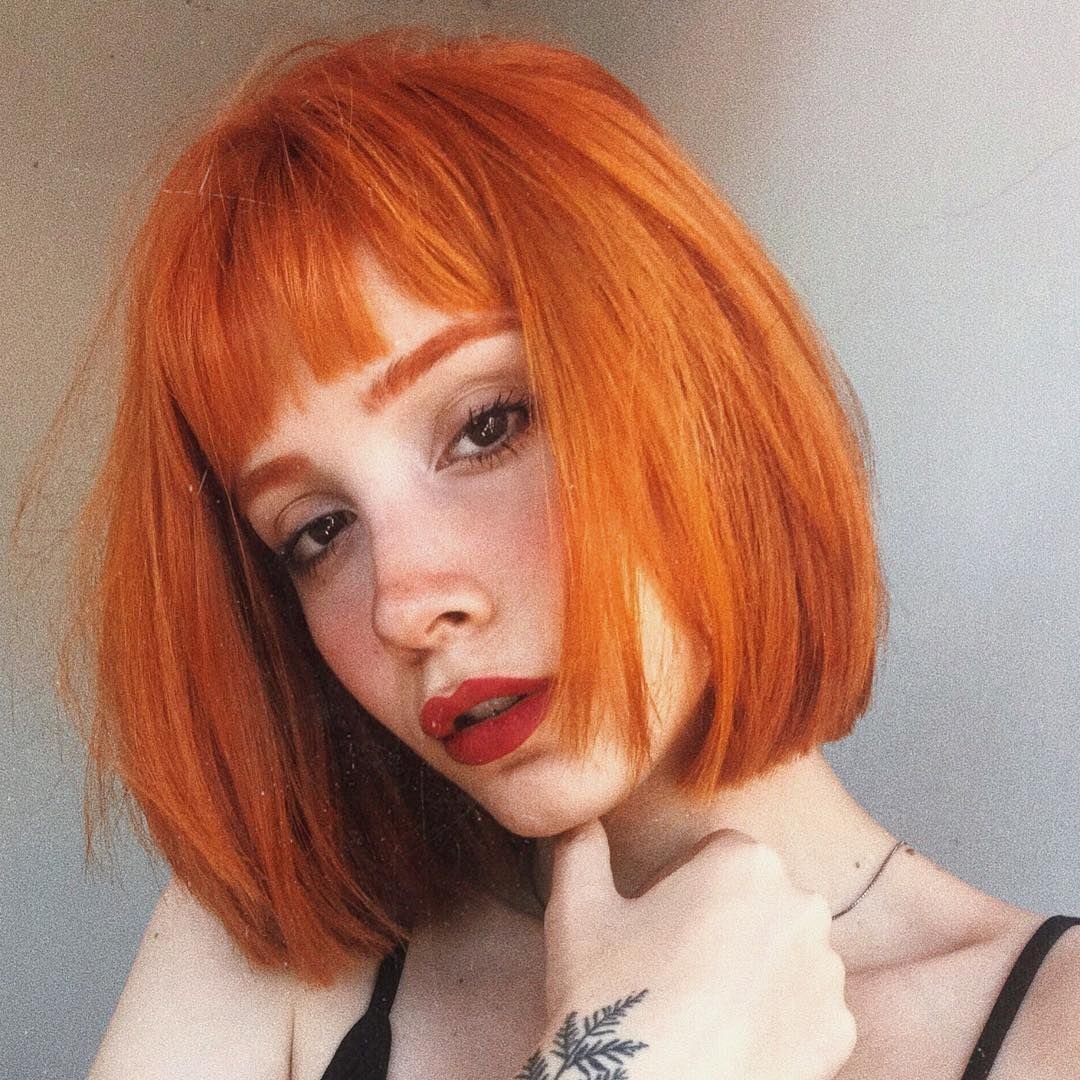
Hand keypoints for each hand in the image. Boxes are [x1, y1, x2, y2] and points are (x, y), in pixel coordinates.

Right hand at [532, 821, 854, 1079]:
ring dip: (752, 968)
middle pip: (756, 900)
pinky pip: (807, 1010)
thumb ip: (581, 844)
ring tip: (702, 1006)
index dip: (677, 886)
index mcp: (745, 860)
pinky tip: (732, 1037)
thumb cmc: (609, 997)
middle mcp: (801, 904)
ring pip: (784, 952)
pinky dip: (777, 1020)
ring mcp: (827, 971)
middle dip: (723, 923)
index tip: (653, 925)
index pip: (715, 854)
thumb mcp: (577, 907)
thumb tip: (576, 815)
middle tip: (673, 966)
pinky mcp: (838, 1032)